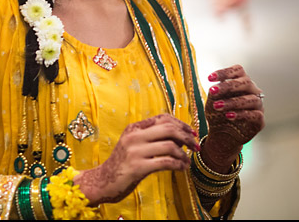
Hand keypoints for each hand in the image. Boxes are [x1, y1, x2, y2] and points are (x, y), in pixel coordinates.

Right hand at [75, 113, 199, 204]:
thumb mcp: (132, 145)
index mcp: (133, 128)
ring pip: (170, 146)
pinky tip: (182, 169)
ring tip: (188, 161)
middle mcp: (134, 136)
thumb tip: (178, 137)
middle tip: (196, 146)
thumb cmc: (122, 164)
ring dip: (184, 154)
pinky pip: (166, 162)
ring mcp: (135, 151)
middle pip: (168, 129)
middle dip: (186, 137)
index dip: (180, 124)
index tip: (192, 133)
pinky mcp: (138, 167)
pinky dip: (179, 165)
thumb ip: (149, 137)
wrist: (103, 181)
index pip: (162, 118)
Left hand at [202, 64, 264, 171]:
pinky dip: (241, 114)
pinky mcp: (260, 120)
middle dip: (228, 86)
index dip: (225, 72)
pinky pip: (254, 114)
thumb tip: (215, 88)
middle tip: (212, 91)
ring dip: (232, 102)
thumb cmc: (218, 112)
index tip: (209, 78)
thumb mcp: (213, 100)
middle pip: (246, 82)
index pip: (238, 70)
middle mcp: (252, 91)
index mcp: (241, 82)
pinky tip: (229, 116)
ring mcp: (258, 105)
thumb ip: (215, 92)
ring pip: (250, 99)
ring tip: (217, 106)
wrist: (222, 134)